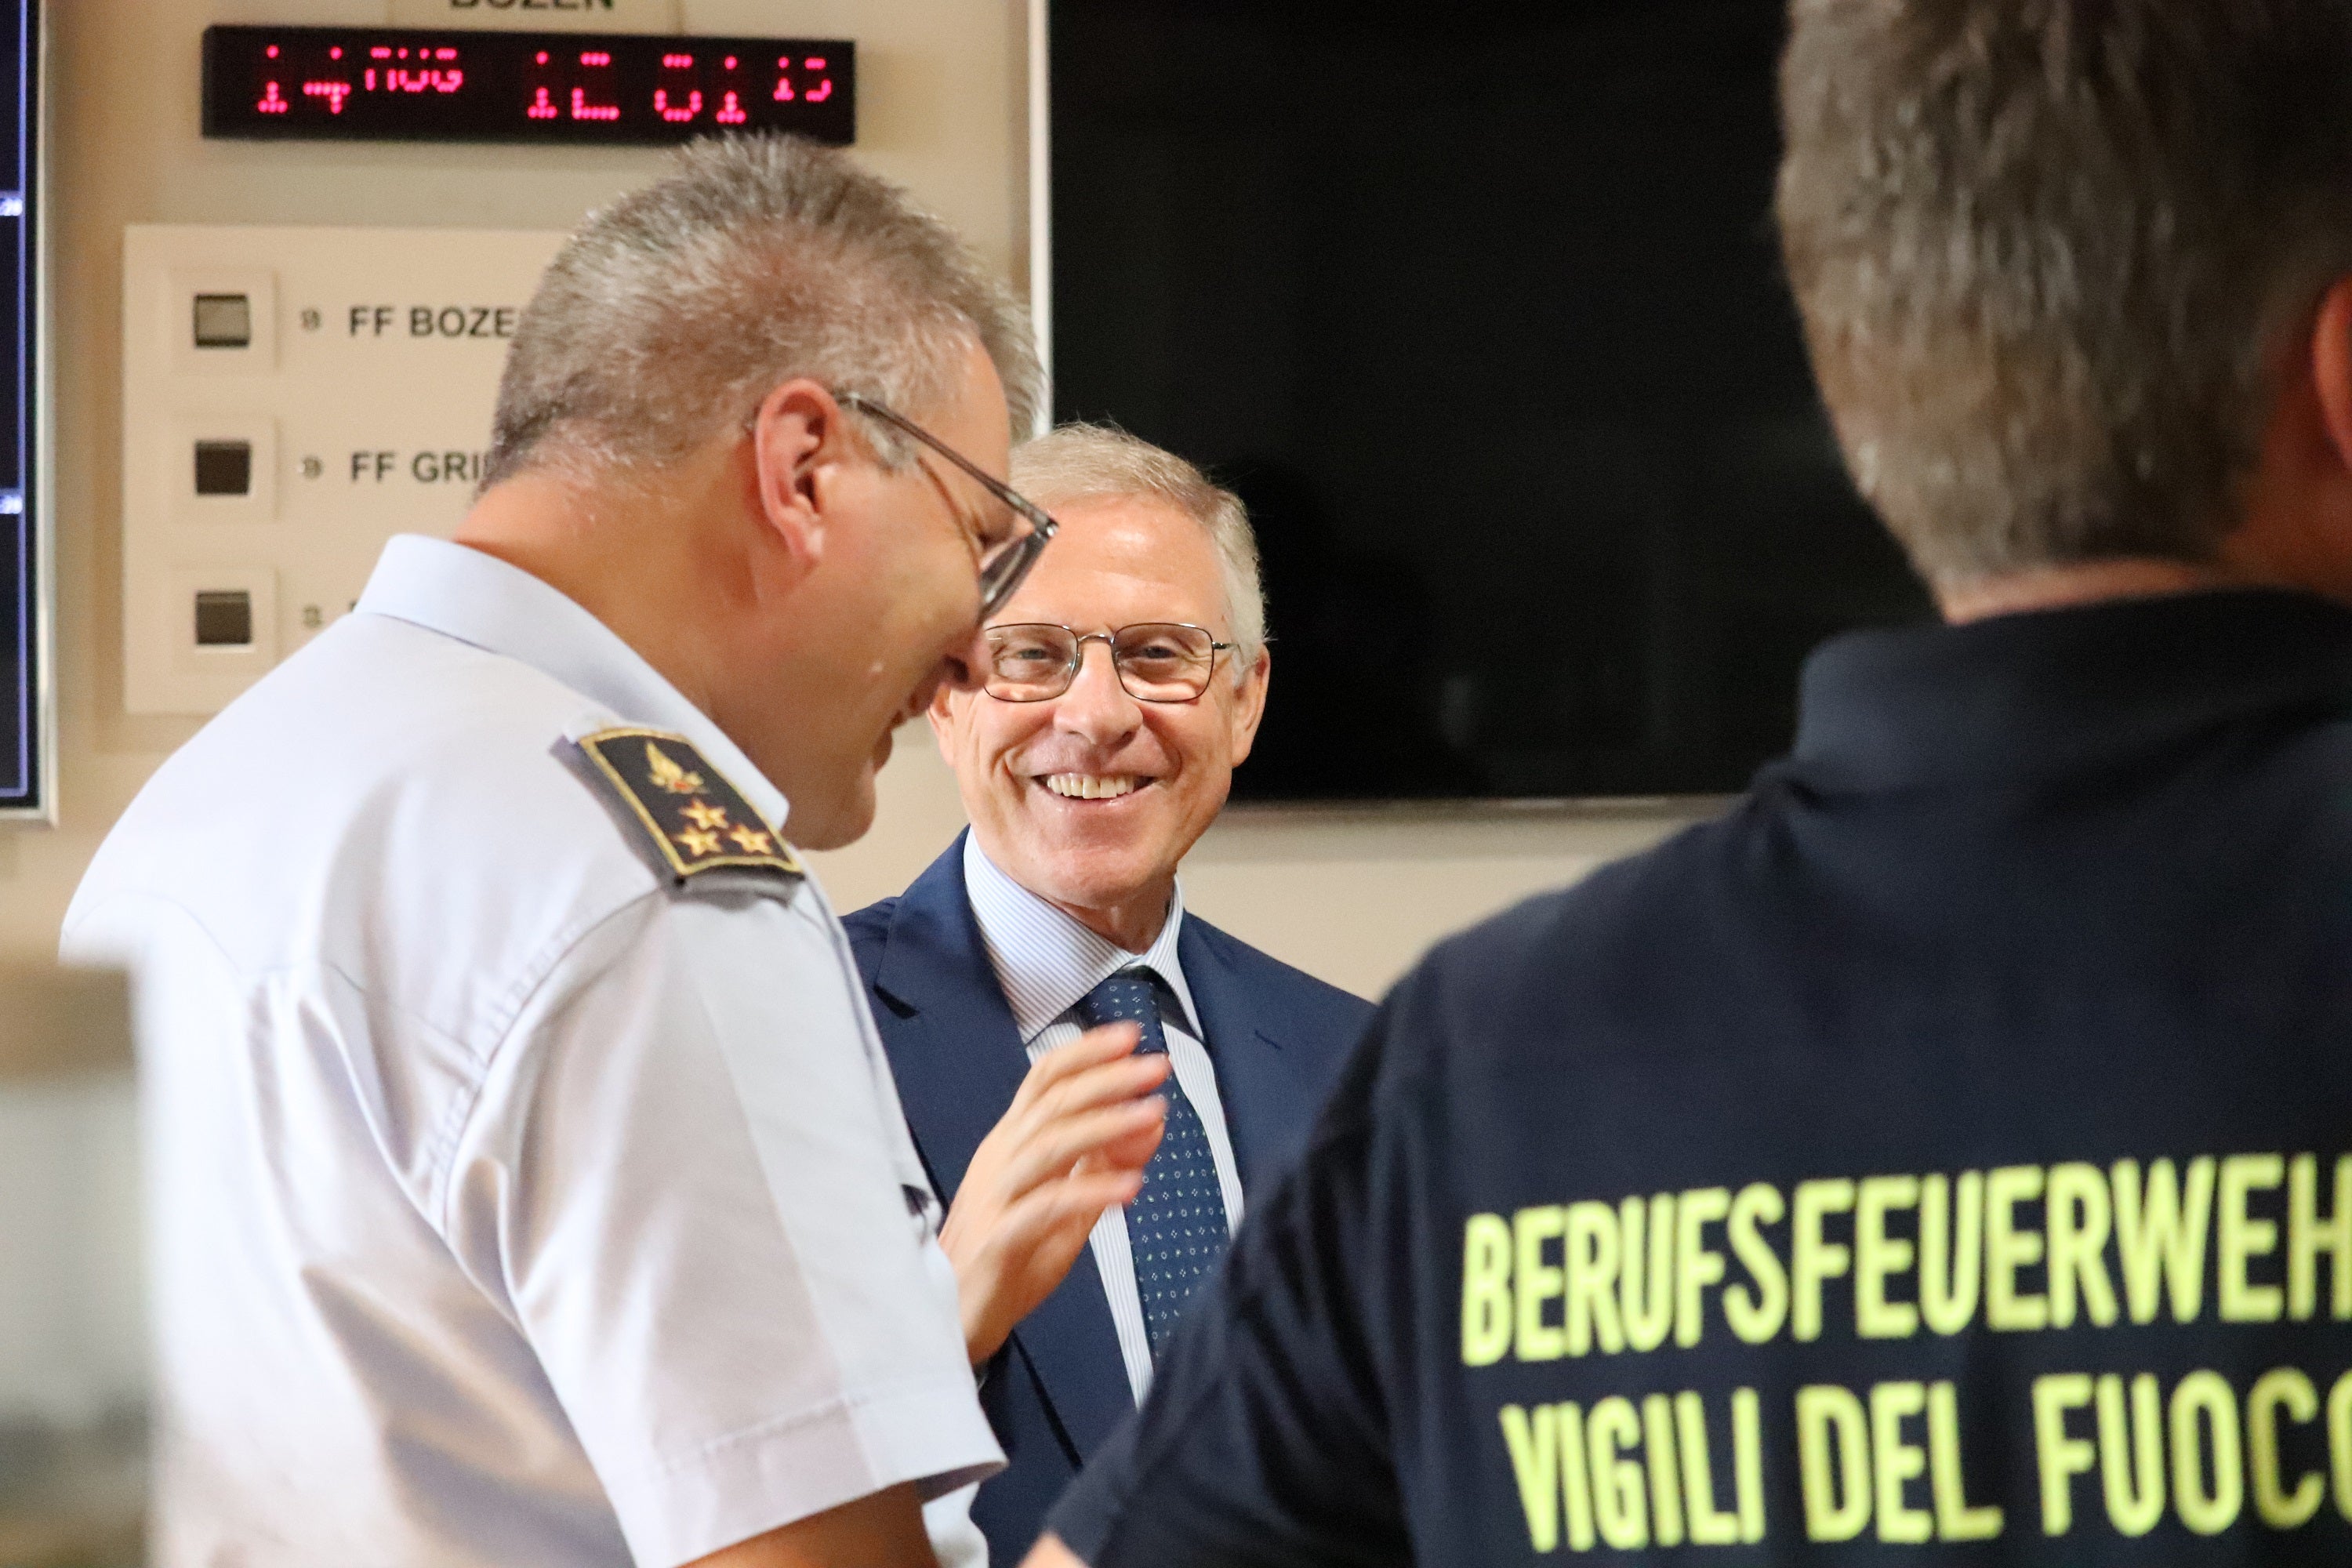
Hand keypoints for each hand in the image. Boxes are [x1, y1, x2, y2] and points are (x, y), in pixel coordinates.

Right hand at [939, 1023, 1168, 1364]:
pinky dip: (1091, 1192)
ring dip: (1106, 1126)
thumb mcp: (1066, 1205)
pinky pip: (1046, 1207)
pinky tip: (1130, 1188)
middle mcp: (1000, 1159)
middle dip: (1108, 1079)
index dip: (1086, 1053)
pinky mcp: (999, 1240)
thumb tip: (1151, 1119)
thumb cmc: (1009, 1257)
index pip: (1044, 1081)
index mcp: (1011, 1144)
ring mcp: (997, 1198)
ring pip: (1050, 1145)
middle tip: (1156, 1067)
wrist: (952, 1320)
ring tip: (1153, 1114)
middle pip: (1052, 1104)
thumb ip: (1104, 1164)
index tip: (1132, 1036)